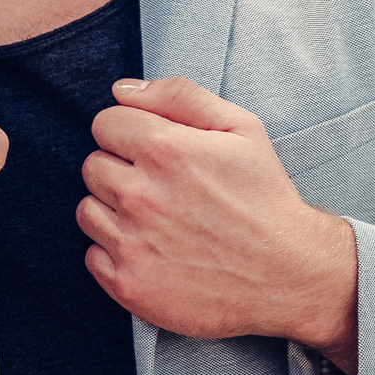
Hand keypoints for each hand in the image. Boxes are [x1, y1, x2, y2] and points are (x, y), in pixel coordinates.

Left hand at [78, 77, 358, 374]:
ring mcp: (131, 243)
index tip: (156, 152)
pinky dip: (115, 252)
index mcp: (164, 150)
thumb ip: (180, 96)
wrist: (287, 275)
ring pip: (87, 210)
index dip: (131, 133)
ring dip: (113, 211)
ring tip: (157, 220)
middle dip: (122, 170)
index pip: (105, 124)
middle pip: (93, 166)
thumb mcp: (241, 128)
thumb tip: (123, 90)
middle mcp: (140, 195)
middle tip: (163, 189)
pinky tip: (152, 251)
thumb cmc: (265, 198)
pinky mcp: (128, 284)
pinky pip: (92, 255)